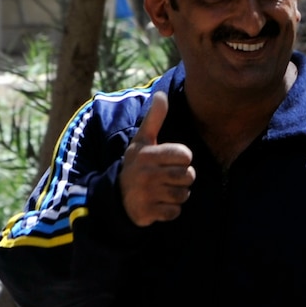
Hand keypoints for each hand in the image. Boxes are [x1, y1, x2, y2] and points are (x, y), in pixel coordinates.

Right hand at [119, 91, 194, 225]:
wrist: (116, 195)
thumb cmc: (137, 164)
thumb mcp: (143, 140)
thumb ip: (154, 118)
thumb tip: (161, 93)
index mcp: (147, 154)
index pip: (186, 155)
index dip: (183, 159)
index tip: (170, 160)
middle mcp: (145, 173)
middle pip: (189, 176)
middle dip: (183, 178)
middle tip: (167, 177)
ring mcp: (145, 194)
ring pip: (184, 195)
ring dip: (178, 195)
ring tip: (162, 189)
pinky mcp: (147, 213)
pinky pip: (175, 212)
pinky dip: (170, 210)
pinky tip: (158, 203)